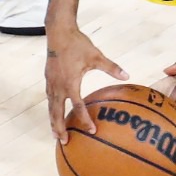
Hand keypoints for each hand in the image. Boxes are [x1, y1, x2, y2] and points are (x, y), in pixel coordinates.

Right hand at [45, 27, 128, 143]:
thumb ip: (111, 68)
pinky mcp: (48, 79)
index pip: (78, 107)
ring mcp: (51, 83)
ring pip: (50, 108)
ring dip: (53, 122)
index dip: (85, 120)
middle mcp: (58, 86)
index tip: (92, 130)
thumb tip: (127, 76)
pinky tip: (55, 114)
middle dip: (60, 129)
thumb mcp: (97, 56)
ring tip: (56, 134)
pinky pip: (49, 99)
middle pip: (57, 113)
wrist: (58, 33)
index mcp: (70, 83)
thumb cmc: (78, 45)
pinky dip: (52, 110)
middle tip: (64, 143)